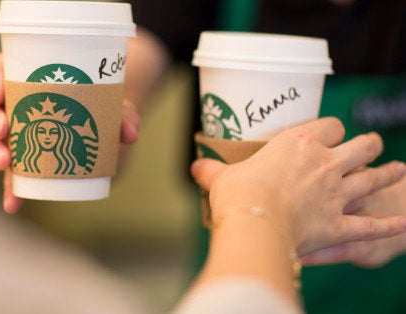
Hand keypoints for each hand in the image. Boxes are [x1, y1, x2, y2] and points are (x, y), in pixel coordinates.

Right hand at [0, 53, 140, 213]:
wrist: (104, 133)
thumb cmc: (103, 107)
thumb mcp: (114, 107)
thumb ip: (125, 115)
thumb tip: (128, 132)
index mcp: (28, 76)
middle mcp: (13, 101)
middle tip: (4, 131)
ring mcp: (12, 131)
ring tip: (4, 163)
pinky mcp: (19, 158)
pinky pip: (7, 173)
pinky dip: (9, 189)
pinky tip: (13, 204)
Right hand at [191, 117, 405, 255]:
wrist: (254, 224)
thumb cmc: (238, 194)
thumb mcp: (222, 177)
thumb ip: (212, 171)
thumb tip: (196, 168)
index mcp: (301, 144)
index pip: (332, 126)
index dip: (334, 130)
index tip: (329, 137)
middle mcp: (327, 164)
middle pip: (363, 146)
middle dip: (370, 145)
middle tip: (369, 148)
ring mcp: (338, 194)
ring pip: (377, 177)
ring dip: (390, 173)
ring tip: (399, 169)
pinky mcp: (341, 224)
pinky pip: (373, 225)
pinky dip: (390, 225)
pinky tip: (404, 221)